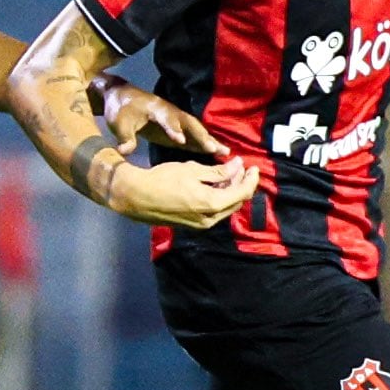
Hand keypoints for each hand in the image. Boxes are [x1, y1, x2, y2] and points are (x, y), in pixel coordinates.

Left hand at [99, 77, 227, 157]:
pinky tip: (219, 154)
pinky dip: (205, 145)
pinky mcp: (177, 130)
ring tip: (225, 152)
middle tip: (214, 148)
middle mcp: (170, 112)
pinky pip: (193, 137)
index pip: (166, 119)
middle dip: (201, 136)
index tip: (180, 141)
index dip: (173, 129)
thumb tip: (124, 151)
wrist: (122, 98)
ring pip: (195, 130)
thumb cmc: (120, 109)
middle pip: (188, 123)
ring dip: (209, 140)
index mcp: (155, 109)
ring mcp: (176, 120)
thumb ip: (124, 137)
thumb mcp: (117, 122)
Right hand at [107, 154, 259, 230]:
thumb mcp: (193, 171)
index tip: (253, 166)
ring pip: (224, 207)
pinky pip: (213, 211)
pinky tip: (214, 185)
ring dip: (230, 191)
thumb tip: (238, 166)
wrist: (136, 197)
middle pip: (236, 202)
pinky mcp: (192, 224)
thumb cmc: (163, 180)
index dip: (251, 179)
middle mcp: (210, 218)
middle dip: (242, 184)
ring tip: (228, 173)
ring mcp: (201, 224)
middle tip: (241, 167)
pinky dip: (218, 197)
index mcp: (212, 204)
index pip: (242, 193)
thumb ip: (218, 171)